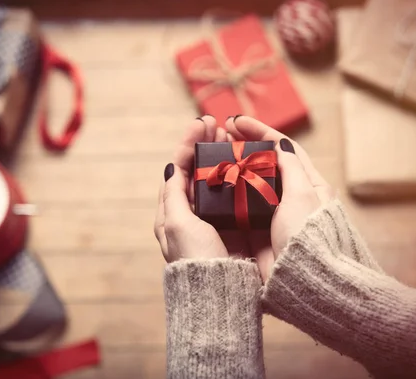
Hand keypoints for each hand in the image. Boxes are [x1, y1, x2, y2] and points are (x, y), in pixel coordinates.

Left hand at [154, 115, 230, 261]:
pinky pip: (230, 193)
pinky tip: (244, 163)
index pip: (177, 168)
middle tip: (218, 124)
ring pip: (214, 179)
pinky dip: (235, 175)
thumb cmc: (195, 258)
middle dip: (205, 145)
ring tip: (231, 136)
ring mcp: (211, 219)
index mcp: (172, 211)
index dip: (188, 144)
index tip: (201, 123)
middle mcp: (190, 213)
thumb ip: (174, 195)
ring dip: (220, 155)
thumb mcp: (178, 224)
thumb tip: (170, 166)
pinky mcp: (230, 226)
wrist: (218, 292)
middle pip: (196, 170)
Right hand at [225, 115, 334, 280]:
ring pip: (247, 183)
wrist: (303, 279)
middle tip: (219, 136)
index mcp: (307, 184)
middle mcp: (289, 196)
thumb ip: (290, 167)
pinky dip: (226, 194)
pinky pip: (239, 207)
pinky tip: (211, 186)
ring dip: (231, 167)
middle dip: (241, 146)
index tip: (235, 122)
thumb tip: (279, 143)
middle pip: (262, 163)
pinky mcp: (257, 230)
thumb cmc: (308, 235)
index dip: (259, 131)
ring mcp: (272, 213)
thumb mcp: (302, 194)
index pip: (282, 148)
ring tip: (211, 156)